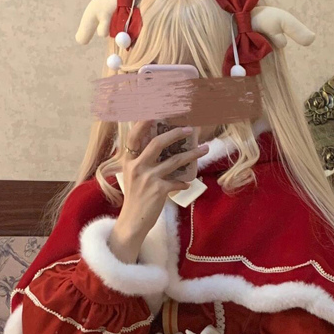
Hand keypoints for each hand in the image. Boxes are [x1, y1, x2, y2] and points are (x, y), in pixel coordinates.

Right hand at [108, 122, 207, 263]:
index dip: (144, 121)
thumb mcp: (133, 177)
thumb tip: (162, 150)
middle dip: (176, 133)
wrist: (132, 223)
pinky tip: (188, 183)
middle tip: (190, 129)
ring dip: (192, 154)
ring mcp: (148, 178)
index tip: (157, 110)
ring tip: (204, 149)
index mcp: (129, 161)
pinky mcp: (158, 190)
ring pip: (174, 161)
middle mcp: (137, 166)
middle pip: (158, 143)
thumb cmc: (135, 200)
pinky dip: (183, 183)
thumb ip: (142, 163)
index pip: (135, 136)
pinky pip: (177, 182)